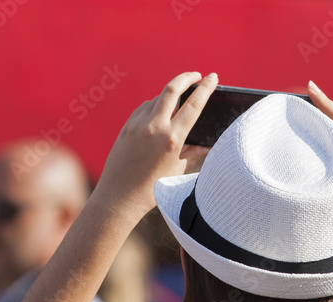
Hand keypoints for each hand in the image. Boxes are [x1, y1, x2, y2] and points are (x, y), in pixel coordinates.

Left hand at [91, 71, 216, 214]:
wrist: (119, 196)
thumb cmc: (152, 187)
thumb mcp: (177, 169)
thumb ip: (192, 152)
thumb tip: (205, 144)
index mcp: (172, 138)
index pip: (193, 105)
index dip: (205, 88)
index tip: (213, 77)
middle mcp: (154, 127)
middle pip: (171, 89)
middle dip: (186, 78)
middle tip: (197, 75)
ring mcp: (138, 124)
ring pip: (156, 99)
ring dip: (169, 96)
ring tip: (179, 103)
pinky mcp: (127, 126)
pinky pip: (144, 109)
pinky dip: (154, 107)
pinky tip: (160, 114)